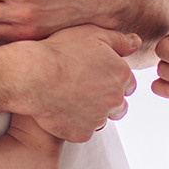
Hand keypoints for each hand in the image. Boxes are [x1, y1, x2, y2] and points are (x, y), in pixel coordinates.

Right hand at [9, 24, 139, 140]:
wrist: (32, 76)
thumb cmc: (60, 51)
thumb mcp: (91, 34)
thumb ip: (118, 40)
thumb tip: (136, 42)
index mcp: (121, 75)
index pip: (128, 84)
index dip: (113, 80)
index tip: (96, 77)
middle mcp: (115, 99)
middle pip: (119, 106)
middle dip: (107, 100)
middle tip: (84, 91)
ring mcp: (98, 119)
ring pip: (100, 120)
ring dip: (91, 114)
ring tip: (70, 101)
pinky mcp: (81, 134)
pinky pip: (82, 132)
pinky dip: (74, 125)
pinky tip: (60, 112)